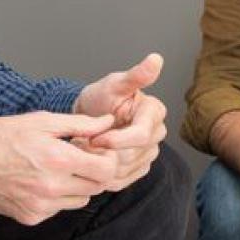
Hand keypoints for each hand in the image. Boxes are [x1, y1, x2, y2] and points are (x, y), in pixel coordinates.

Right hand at [0, 113, 119, 225]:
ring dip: (78, 186)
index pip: (106, 170)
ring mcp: (41, 207)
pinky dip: (57, 197)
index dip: (107, 158)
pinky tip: (39, 180)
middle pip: (97, 187)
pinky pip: (58, 210)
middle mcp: (52, 188)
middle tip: (78, 156)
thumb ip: (81, 124)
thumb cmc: (0, 136)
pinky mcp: (30, 217)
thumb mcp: (43, 121)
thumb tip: (108, 123)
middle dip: (94, 172)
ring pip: (80, 201)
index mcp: (59, 161)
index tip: (96, 150)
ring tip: (58, 167)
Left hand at [74, 54, 167, 190]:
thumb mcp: (114, 84)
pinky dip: (103, 175)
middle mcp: (157, 134)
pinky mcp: (139, 168)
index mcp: (155, 112)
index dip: (116, 140)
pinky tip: (91, 162)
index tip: (93, 137)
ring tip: (85, 150)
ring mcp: (149, 153)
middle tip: (82, 144)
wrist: (91, 115)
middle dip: (105, 152)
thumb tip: (156, 59)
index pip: (140, 135)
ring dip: (101, 164)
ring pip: (126, 170)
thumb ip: (135, 76)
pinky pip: (122, 181)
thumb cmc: (102, 97)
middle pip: (133, 155)